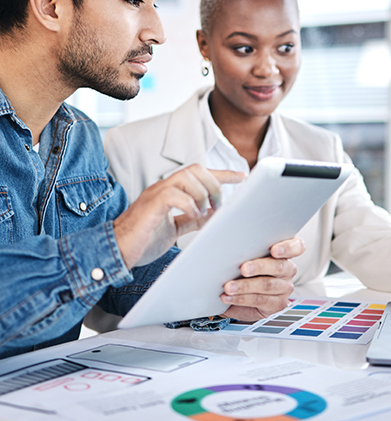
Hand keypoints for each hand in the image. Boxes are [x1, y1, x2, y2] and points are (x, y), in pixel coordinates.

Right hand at [114, 165, 244, 268]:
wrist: (117, 251)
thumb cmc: (143, 239)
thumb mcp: (175, 228)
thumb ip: (192, 219)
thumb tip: (213, 215)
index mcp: (171, 190)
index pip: (201, 174)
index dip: (223, 174)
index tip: (243, 176)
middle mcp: (164, 187)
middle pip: (196, 169)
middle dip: (214, 185)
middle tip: (218, 205)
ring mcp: (156, 194)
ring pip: (187, 176)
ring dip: (203, 193)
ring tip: (205, 211)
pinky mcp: (150, 206)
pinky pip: (173, 194)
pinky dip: (189, 204)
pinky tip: (193, 216)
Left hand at [220, 237, 303, 321]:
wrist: (240, 295)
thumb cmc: (243, 270)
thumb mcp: (246, 255)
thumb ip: (246, 247)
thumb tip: (228, 237)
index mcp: (285, 252)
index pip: (297, 246)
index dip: (288, 247)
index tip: (274, 250)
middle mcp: (288, 269)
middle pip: (279, 266)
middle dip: (259, 267)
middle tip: (243, 269)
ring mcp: (284, 287)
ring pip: (267, 285)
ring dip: (245, 286)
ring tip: (229, 286)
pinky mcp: (277, 304)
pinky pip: (260, 300)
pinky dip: (241, 298)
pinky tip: (229, 296)